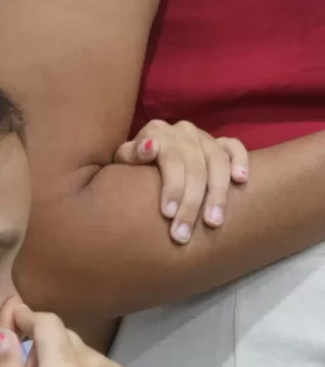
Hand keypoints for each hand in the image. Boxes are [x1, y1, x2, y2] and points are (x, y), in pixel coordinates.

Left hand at [114, 119, 248, 243]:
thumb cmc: (133, 163)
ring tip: (213, 222)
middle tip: (184, 234)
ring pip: (217, 161)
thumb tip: (149, 148)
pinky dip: (240, 161)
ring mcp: (204, 137)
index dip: (172, 187)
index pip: (171, 159)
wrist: (144, 153)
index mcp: (158, 132)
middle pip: (195, 166)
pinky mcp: (220, 143)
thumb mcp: (124, 159)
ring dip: (218, 193)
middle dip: (191, 203)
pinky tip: (241, 181)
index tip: (168, 214)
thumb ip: (131, 154)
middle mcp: (183, 132)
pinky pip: (235, 147)